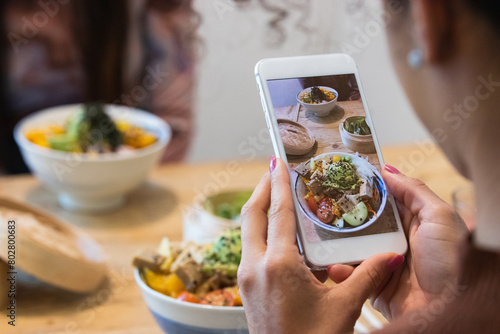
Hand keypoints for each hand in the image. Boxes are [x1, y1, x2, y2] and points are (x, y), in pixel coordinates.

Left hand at [238, 157, 404, 333]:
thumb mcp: (343, 308)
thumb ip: (367, 276)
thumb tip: (391, 255)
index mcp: (278, 265)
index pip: (279, 213)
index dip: (280, 185)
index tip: (277, 162)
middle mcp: (255, 266)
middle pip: (252, 216)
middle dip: (263, 190)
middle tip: (275, 172)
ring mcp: (247, 278)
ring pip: (248, 232)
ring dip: (261, 212)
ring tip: (278, 198)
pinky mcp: (246, 289)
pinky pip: (251, 249)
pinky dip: (262, 233)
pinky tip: (279, 236)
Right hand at [328, 165, 467, 319]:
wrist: (447, 307)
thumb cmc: (451, 260)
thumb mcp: (439, 216)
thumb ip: (413, 191)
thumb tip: (388, 169)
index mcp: (412, 222)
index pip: (383, 201)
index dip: (364, 191)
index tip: (342, 180)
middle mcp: (396, 241)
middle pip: (364, 224)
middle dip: (344, 218)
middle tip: (323, 209)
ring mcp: (383, 263)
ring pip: (354, 249)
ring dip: (338, 245)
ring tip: (322, 238)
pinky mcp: (374, 285)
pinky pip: (353, 275)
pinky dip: (342, 271)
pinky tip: (334, 264)